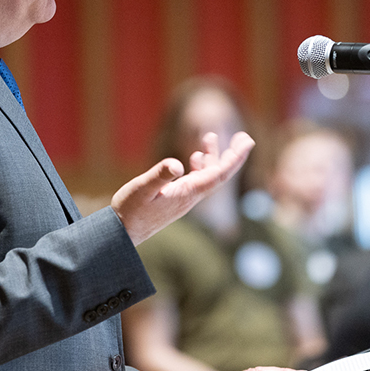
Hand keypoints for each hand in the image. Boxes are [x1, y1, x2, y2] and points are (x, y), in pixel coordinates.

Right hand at [112, 131, 254, 244]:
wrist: (121, 234)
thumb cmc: (130, 211)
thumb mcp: (142, 188)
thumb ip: (159, 175)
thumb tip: (178, 164)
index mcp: (188, 193)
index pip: (219, 174)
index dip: (235, 158)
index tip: (248, 142)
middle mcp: (191, 197)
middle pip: (220, 174)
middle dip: (233, 155)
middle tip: (245, 137)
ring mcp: (184, 199)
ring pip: (207, 176)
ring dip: (214, 157)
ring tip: (211, 136)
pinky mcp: (176, 200)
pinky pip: (195, 181)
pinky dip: (199, 166)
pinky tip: (195, 156)